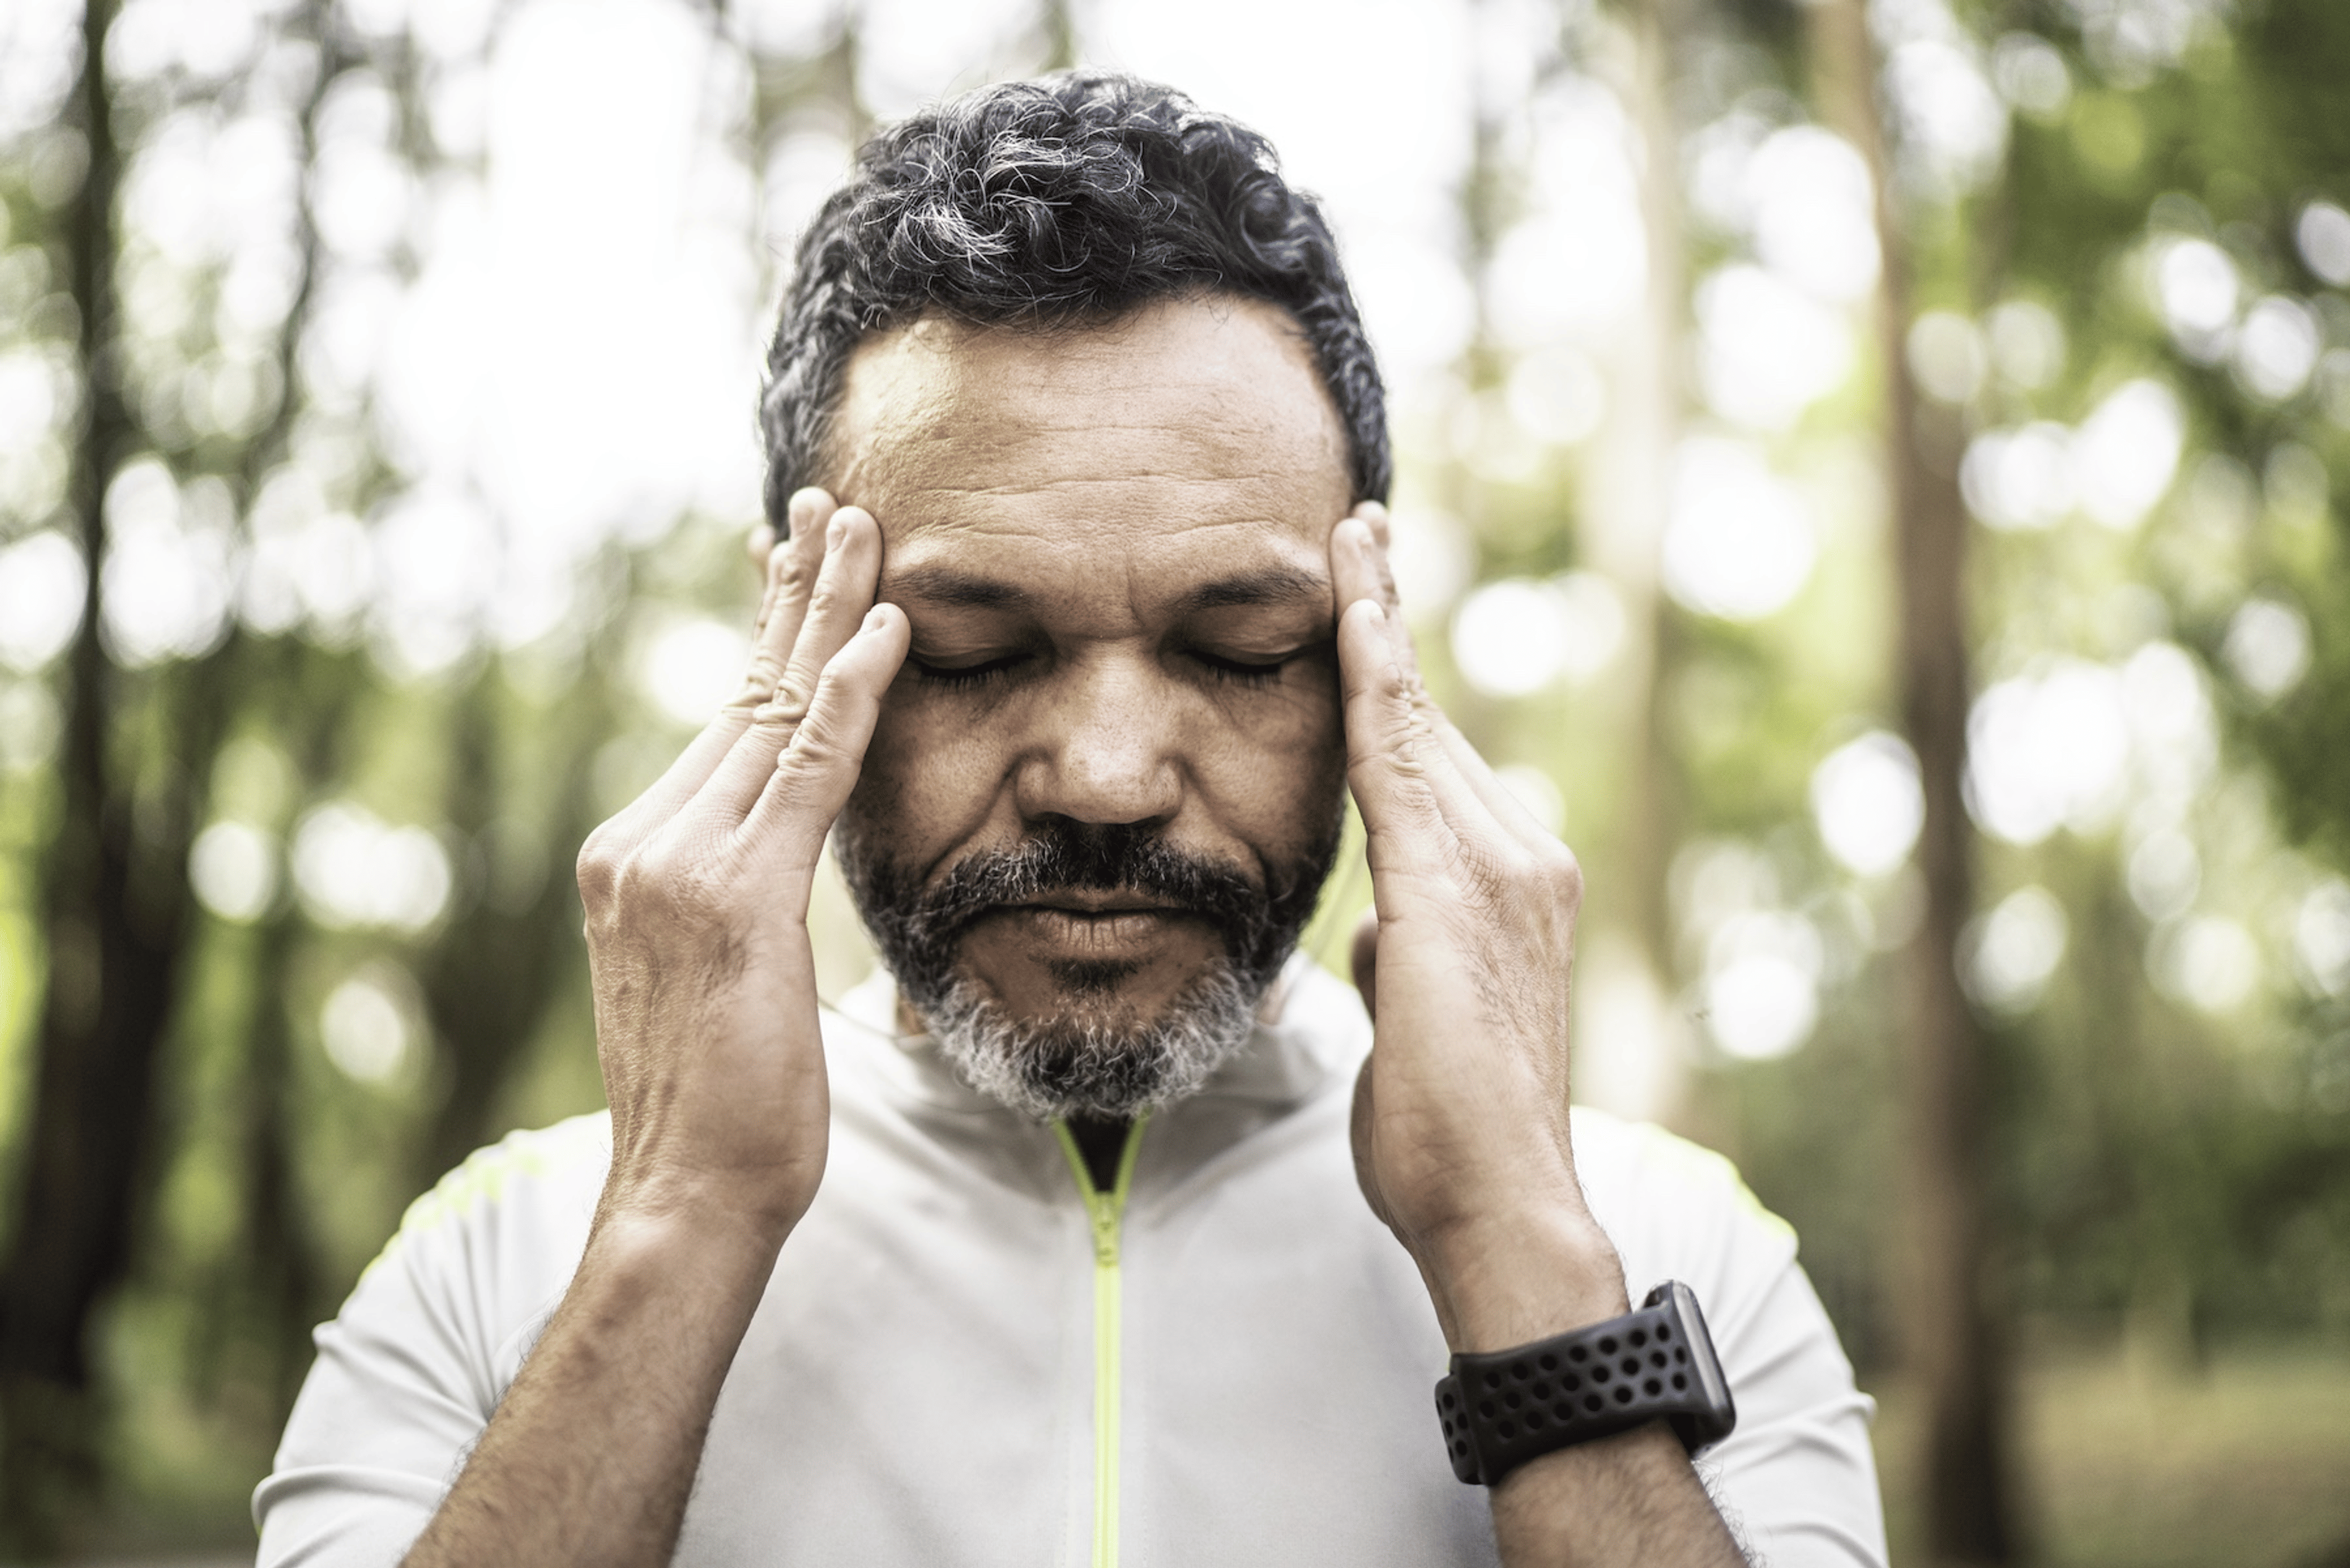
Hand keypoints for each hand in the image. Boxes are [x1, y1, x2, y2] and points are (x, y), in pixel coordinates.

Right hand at [575, 489, 907, 1241]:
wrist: (686, 1195)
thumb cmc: (723, 1107)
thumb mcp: (725, 977)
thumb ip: (738, 896)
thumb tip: (774, 853)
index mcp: (637, 857)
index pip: (720, 720)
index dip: (764, 636)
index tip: (788, 561)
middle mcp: (644, 842)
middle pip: (741, 692)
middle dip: (793, 593)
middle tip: (827, 504)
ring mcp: (677, 864)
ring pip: (771, 711)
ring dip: (827, 612)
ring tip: (864, 530)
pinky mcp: (735, 896)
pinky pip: (807, 771)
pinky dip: (851, 695)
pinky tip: (887, 630)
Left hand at [1331, 505, 1625, 1350]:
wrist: (1498, 1203)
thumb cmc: (1447, 1138)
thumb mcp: (1419, 1021)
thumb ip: (1410, 953)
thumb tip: (1386, 924)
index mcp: (1511, 891)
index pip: (1437, 766)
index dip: (1399, 682)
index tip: (1372, 601)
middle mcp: (1522, 859)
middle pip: (1432, 726)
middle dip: (1387, 628)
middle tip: (1357, 530)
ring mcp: (1504, 865)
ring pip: (1417, 723)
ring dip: (1378, 626)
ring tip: (1353, 536)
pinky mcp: (1457, 883)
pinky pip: (1399, 751)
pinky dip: (1374, 672)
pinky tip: (1352, 605)